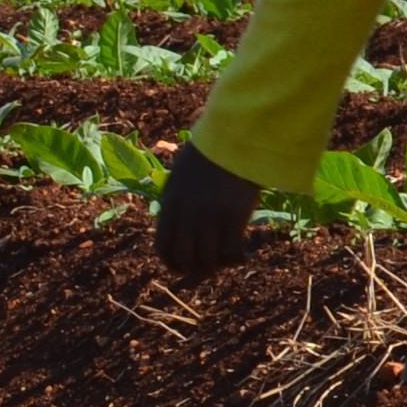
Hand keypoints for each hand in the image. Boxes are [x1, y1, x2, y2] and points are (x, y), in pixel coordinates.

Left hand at [152, 142, 262, 275]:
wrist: (234, 137)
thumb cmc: (210, 154)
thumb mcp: (181, 175)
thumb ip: (176, 201)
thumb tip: (176, 225)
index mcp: (170, 203)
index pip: (163, 248)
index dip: (173, 265)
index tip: (186, 267)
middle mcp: (186, 213)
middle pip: (185, 258)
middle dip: (197, 269)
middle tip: (212, 268)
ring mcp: (208, 215)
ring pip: (207, 259)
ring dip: (218, 266)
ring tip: (229, 260)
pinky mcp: (232, 215)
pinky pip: (230, 251)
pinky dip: (236, 259)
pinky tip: (243, 255)